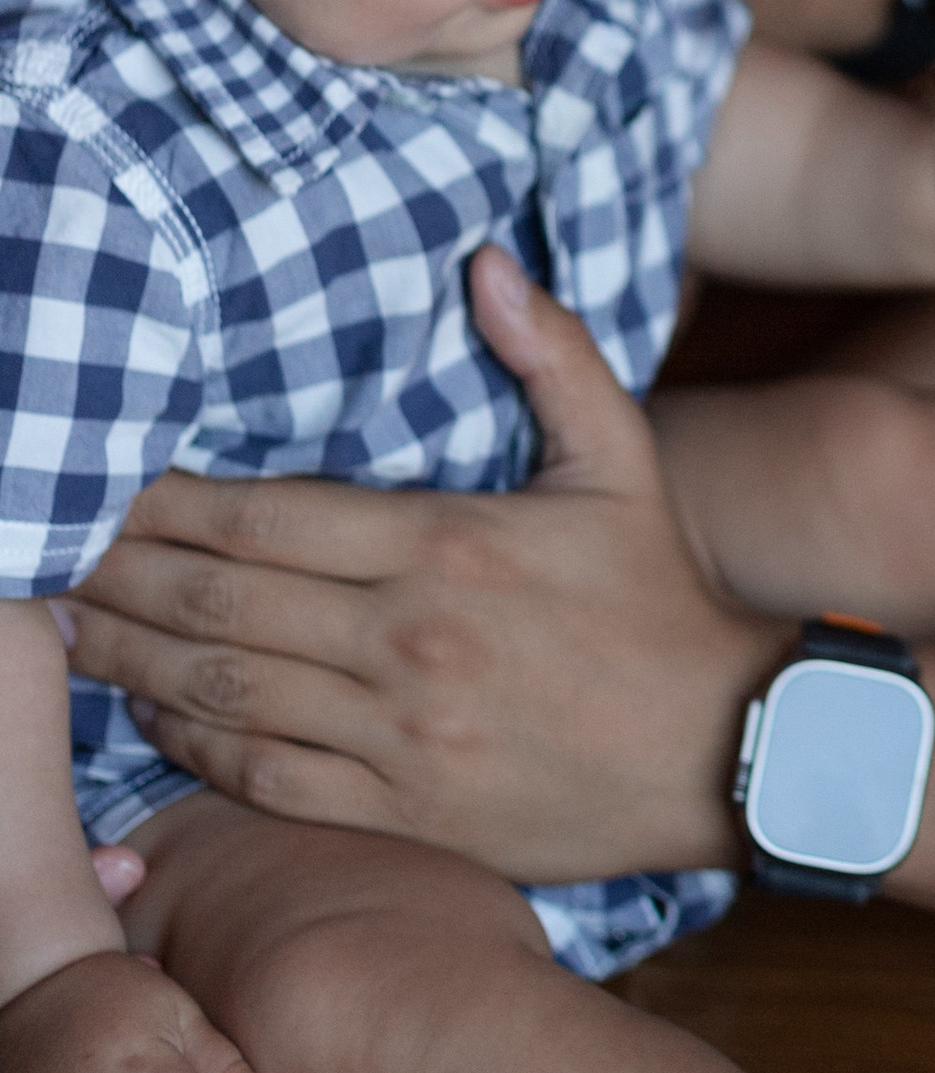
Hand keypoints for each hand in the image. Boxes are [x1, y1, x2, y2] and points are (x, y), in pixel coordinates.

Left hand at [63, 251, 789, 882]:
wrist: (727, 750)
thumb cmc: (660, 599)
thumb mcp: (621, 461)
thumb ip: (552, 356)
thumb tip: (487, 262)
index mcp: (448, 544)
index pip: (266, 516)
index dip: (166, 501)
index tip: (106, 482)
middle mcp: (409, 638)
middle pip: (221, 601)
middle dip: (121, 574)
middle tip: (50, 554)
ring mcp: (400, 733)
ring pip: (224, 691)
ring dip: (131, 658)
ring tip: (67, 628)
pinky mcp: (403, 810)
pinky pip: (263, 776)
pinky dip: (190, 744)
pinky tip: (149, 711)